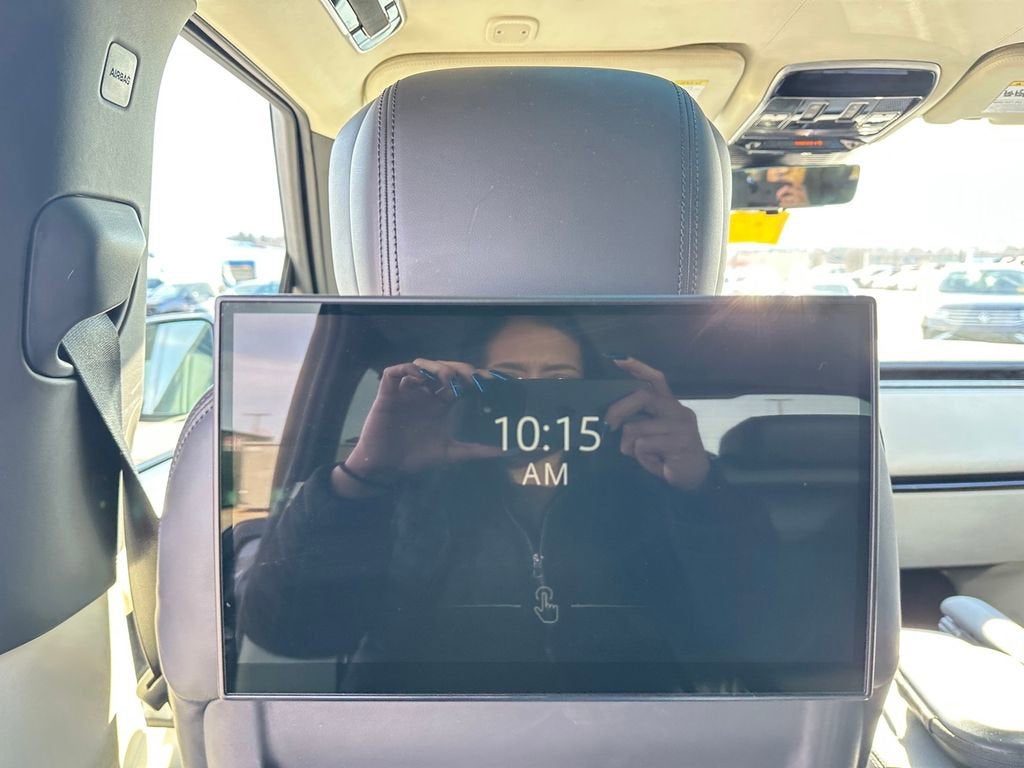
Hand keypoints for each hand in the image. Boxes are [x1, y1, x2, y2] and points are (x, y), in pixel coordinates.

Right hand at [338, 359, 500, 492]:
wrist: (385, 468)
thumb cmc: (415, 458)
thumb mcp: (449, 453)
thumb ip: (475, 450)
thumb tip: (504, 451)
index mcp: (440, 404)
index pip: (459, 381)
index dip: (473, 377)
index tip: (489, 380)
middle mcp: (425, 394)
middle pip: (443, 368)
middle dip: (458, 368)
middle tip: (470, 378)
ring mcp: (407, 392)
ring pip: (421, 365)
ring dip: (436, 367)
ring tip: (447, 379)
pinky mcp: (387, 394)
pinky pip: (394, 372)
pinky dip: (407, 370)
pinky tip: (419, 381)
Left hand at [603, 357, 709, 490]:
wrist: (694, 478)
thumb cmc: (668, 455)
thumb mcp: (652, 434)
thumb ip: (639, 422)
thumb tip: (612, 419)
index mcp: (670, 405)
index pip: (656, 379)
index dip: (637, 368)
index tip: (617, 359)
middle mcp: (678, 410)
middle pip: (643, 397)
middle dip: (619, 409)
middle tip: (608, 425)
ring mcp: (681, 425)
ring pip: (637, 427)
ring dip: (629, 445)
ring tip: (641, 455)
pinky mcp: (681, 442)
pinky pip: (644, 445)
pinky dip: (642, 458)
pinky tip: (656, 463)